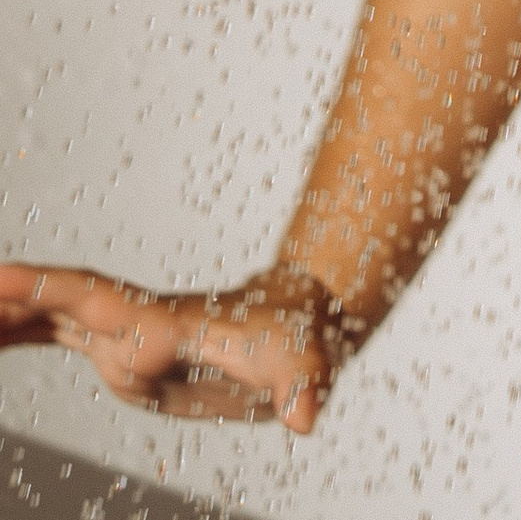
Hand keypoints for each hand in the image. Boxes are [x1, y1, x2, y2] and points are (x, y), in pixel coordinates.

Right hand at [0, 262, 341, 431]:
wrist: (300, 320)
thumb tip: (306, 416)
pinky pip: (58, 337)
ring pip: (49, 318)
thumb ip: (302, 385)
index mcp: (163, 324)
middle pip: (57, 302)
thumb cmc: (300, 336)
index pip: (94, 299)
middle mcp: (134, 322)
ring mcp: (124, 334)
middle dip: (9, 298)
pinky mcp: (123, 349)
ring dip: (7, 316)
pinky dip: (21, 332)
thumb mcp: (306, 363)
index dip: (46, 289)